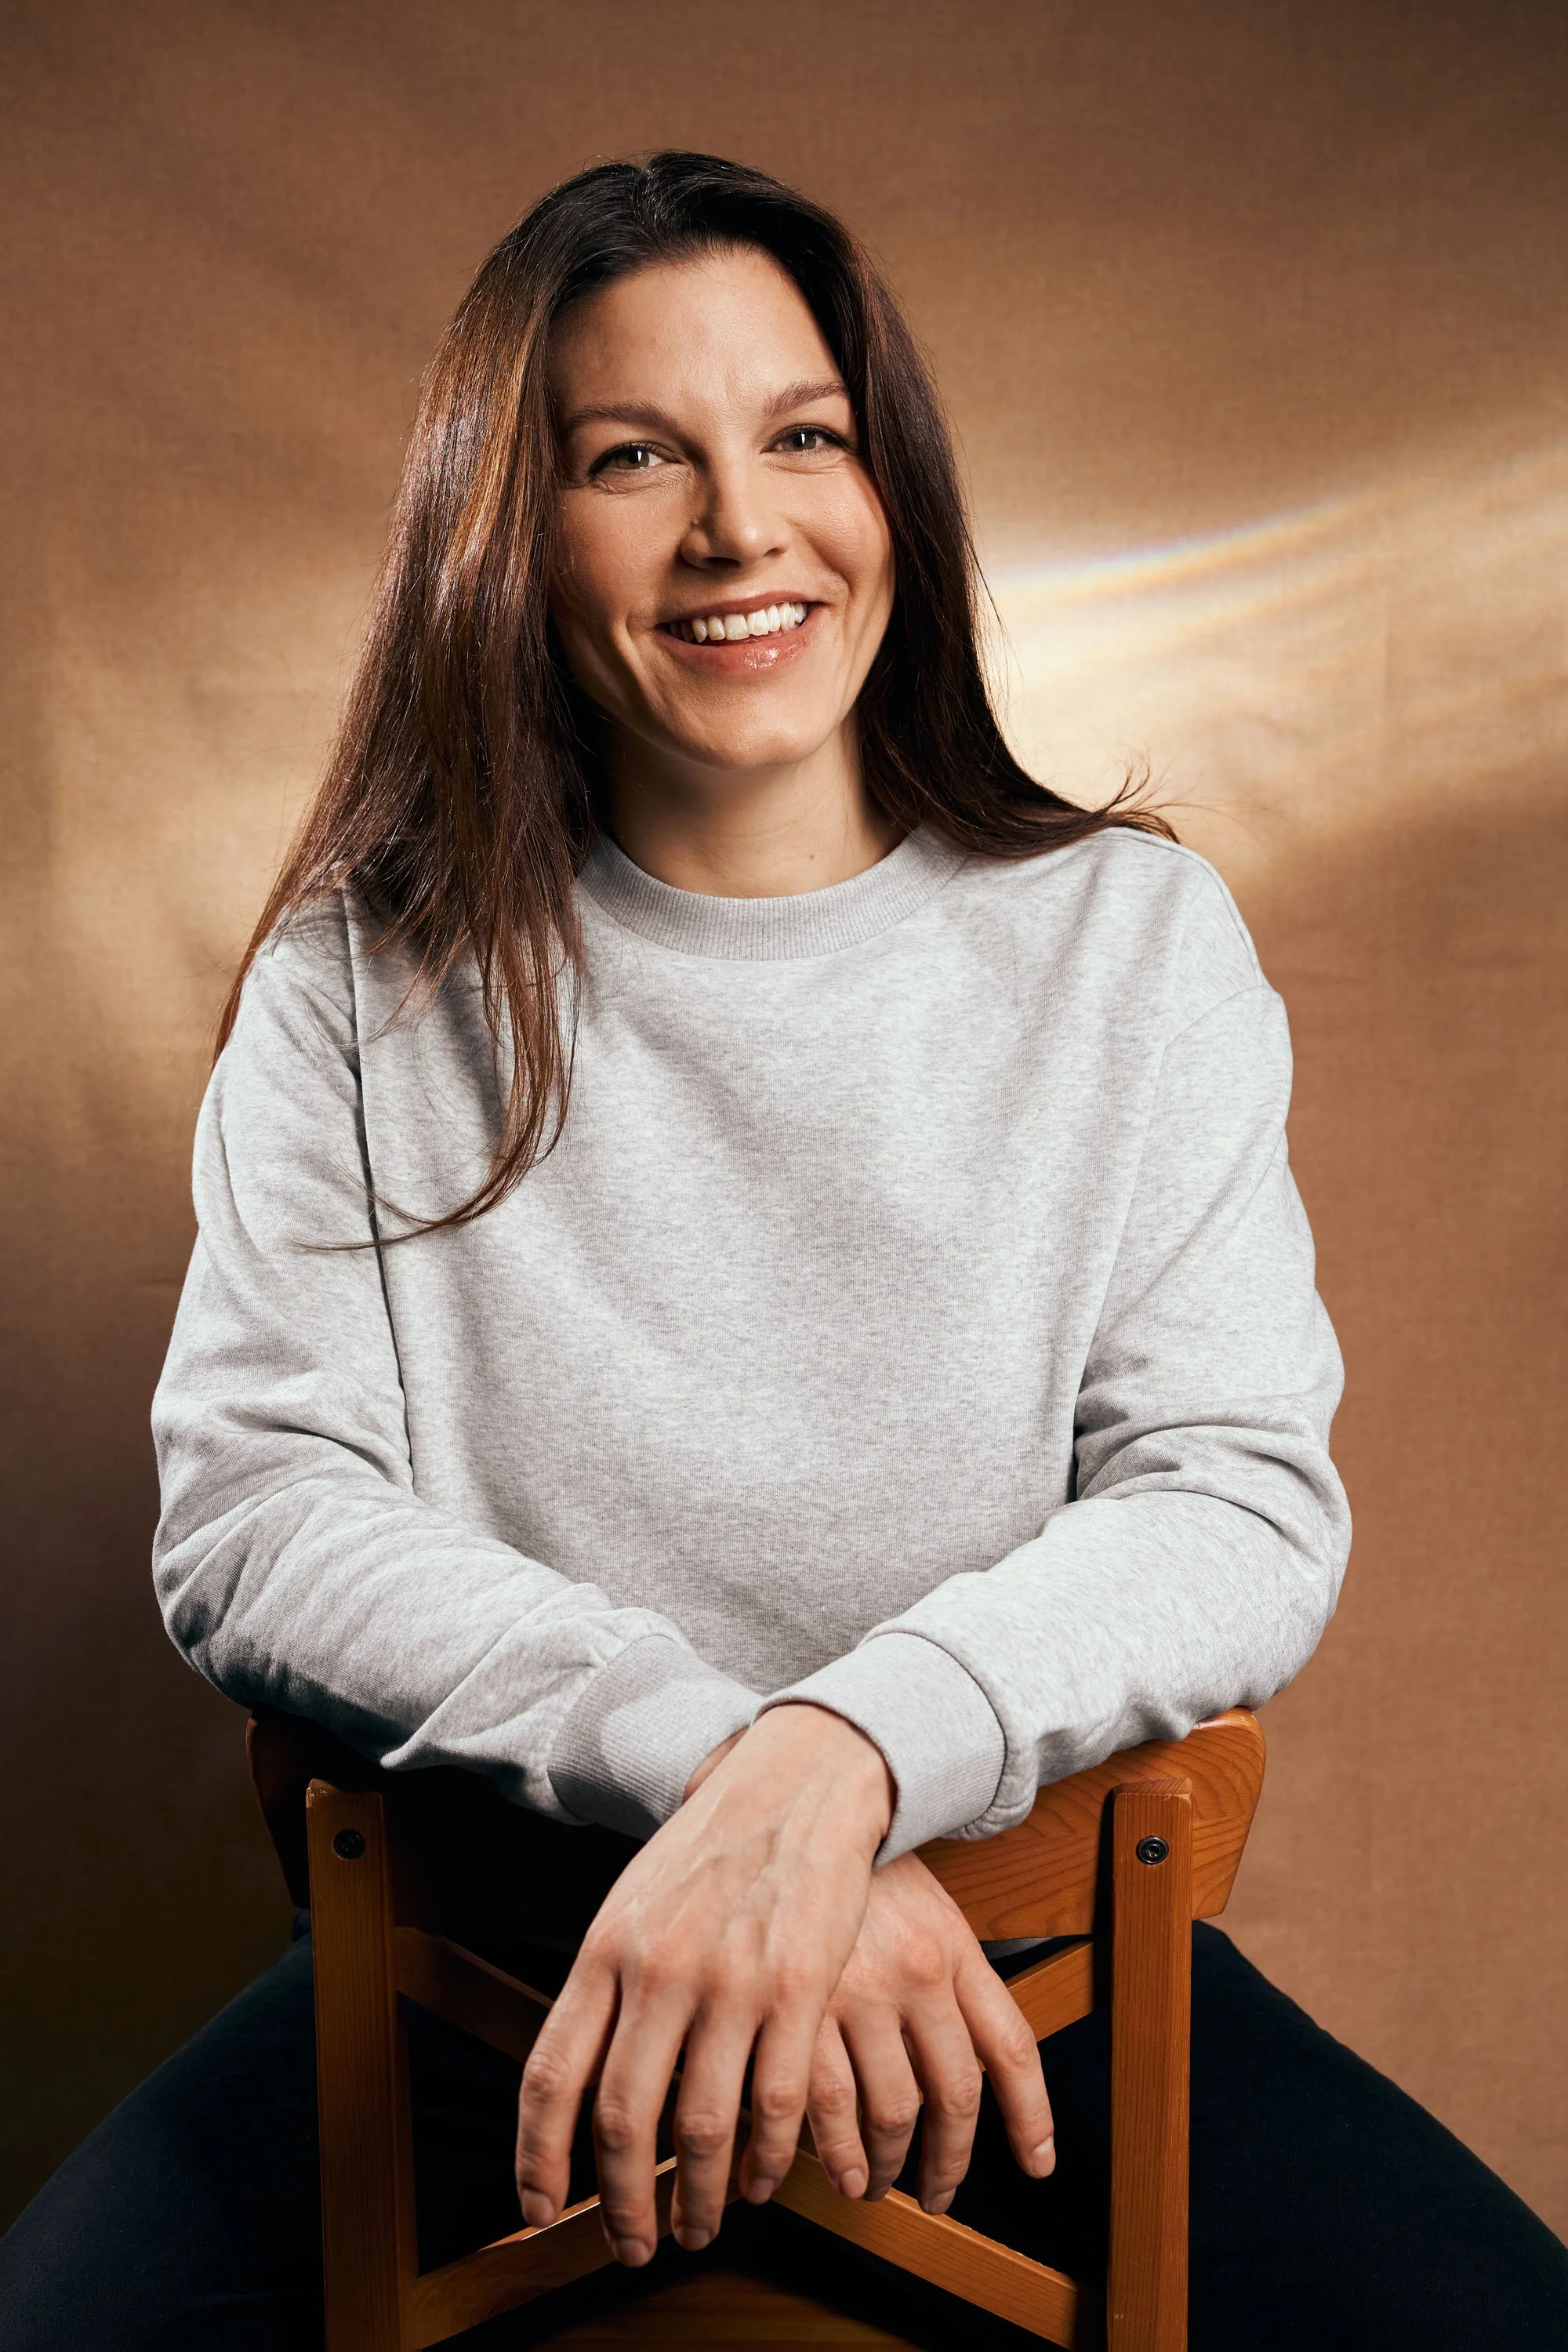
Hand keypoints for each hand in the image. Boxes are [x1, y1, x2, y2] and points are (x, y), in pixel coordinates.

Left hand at [514, 1704, 892, 2264]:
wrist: (794, 1784)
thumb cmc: (710, 1850)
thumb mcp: (633, 1906)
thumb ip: (605, 1990)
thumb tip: (577, 2089)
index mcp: (607, 1949)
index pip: (553, 2076)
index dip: (539, 2158)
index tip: (542, 2212)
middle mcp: (660, 1969)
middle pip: (622, 2118)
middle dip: (621, 2203)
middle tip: (632, 2245)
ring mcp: (731, 1982)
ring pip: (699, 2127)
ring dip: (695, 2199)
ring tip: (698, 2227)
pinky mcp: (799, 1990)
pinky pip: (776, 2107)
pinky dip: (767, 2163)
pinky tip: (763, 2181)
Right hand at [806, 1852, 1055, 2213]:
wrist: (785, 1801)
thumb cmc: (853, 1861)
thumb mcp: (923, 1903)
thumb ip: (950, 1972)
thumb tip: (968, 2050)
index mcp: (953, 1946)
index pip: (1012, 2049)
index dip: (1031, 2118)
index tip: (1037, 2163)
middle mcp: (916, 1973)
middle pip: (953, 2097)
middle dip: (947, 2164)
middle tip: (935, 2192)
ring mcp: (857, 1990)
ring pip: (890, 2115)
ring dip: (882, 2169)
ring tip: (870, 2185)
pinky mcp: (797, 2004)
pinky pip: (822, 2108)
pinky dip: (824, 2153)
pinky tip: (819, 2166)